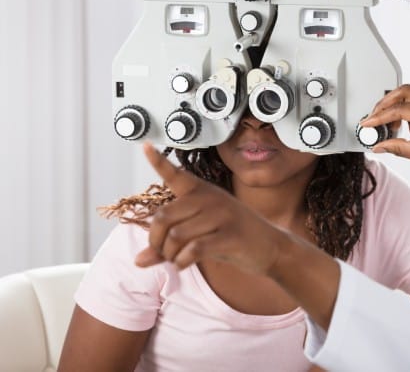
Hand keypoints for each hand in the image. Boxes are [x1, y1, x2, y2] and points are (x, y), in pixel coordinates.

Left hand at [134, 143, 284, 274]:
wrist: (270, 247)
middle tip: (163, 253)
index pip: (176, 174)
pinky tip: (184, 264)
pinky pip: (193, 249)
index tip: (145, 146)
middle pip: (163, 217)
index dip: (158, 161)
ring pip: (176, 236)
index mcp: (202, 191)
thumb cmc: (231, 237)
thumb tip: (138, 260)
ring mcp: (222, 216)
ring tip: (177, 260)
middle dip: (156, 241)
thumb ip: (167, 244)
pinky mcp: (230, 236)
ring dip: (170, 255)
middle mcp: (210, 199)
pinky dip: (182, 261)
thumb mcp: (199, 235)